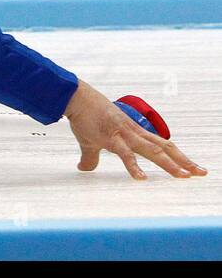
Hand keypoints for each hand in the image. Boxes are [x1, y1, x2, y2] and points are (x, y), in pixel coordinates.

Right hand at [64, 79, 206, 180]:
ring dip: (169, 164)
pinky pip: (125, 154)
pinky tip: (141, 178)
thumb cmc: (85, 117)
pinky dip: (134, 167)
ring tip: (183, 176)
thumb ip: (91, 157)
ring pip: (152, 151)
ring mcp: (125, 135)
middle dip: (184, 161)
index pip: (162, 146)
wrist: (77, 98)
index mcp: (134, 133)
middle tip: (201, 173)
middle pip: (165, 148)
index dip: (178, 157)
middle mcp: (134, 133)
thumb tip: (84, 168)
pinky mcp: (111, 138)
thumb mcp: (90, 141)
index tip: (192, 168)